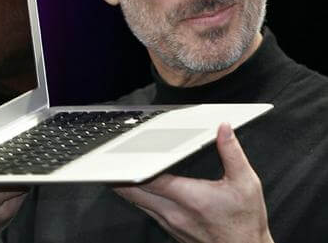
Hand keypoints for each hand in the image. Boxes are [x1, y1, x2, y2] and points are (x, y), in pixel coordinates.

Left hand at [114, 123, 273, 242]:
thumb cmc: (245, 222)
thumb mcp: (247, 183)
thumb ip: (232, 153)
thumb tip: (223, 129)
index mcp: (190, 197)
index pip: (151, 179)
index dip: (133, 166)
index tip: (122, 154)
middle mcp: (173, 212)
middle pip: (134, 192)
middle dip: (119, 176)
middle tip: (110, 158)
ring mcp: (169, 222)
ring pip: (137, 202)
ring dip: (126, 185)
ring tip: (117, 167)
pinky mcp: (169, 228)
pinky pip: (146, 209)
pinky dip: (138, 196)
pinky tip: (138, 185)